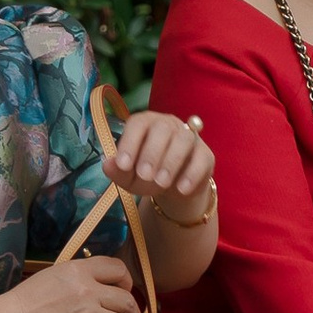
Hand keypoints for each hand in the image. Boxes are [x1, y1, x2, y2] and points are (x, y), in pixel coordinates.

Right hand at [0, 250, 143, 312]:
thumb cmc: (27, 302)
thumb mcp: (54, 275)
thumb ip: (80, 277)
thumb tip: (104, 285)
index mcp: (78, 271)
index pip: (118, 269)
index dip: (126, 281)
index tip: (125, 290)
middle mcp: (87, 291)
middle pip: (127, 299)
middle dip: (133, 310)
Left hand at [110, 106, 215, 226]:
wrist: (175, 187)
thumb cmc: (148, 174)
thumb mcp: (129, 176)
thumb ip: (118, 171)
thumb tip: (107, 165)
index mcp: (145, 124)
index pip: (138, 124)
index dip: (130, 142)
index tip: (124, 165)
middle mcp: (168, 125)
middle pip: (162, 129)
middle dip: (152, 153)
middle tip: (144, 175)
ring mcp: (189, 137)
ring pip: (184, 139)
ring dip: (171, 161)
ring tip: (161, 183)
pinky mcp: (205, 155)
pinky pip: (202, 158)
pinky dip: (191, 174)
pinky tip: (181, 189)